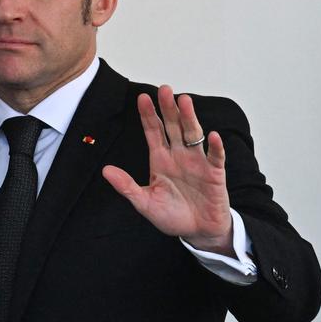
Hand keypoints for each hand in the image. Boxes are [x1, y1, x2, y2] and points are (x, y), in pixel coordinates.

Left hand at [102, 85, 232, 254]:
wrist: (196, 232)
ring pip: (193, 135)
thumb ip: (126, 186)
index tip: (142, 98)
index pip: (153, 131)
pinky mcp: (214, 174)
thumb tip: (105, 171)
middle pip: (173, 127)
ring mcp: (197, 162)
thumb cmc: (171, 216)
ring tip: (184, 101)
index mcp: (160, 159)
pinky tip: (213, 136)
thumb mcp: (143, 202)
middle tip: (164, 89)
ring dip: (189, 118)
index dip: (148, 115)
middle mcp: (179, 156)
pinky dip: (215, 147)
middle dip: (168, 108)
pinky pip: (215, 157)